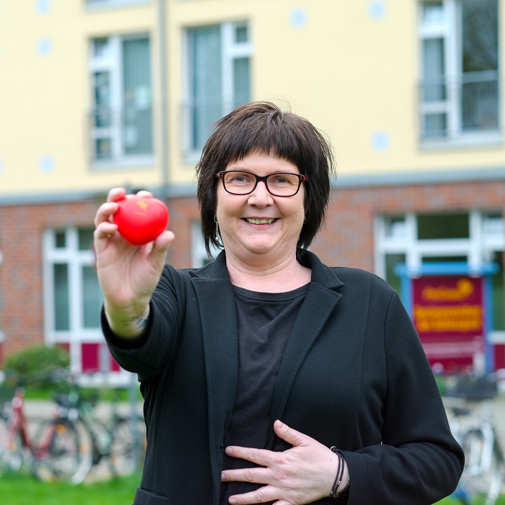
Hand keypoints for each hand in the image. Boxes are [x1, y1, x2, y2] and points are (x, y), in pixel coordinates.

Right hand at [94, 188, 173, 334]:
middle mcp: (123, 234)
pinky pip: (100, 235)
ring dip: (106, 209)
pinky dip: (104, 228)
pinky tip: (112, 228)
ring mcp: (111, 241)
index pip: (137, 213)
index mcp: (138, 234)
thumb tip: (169, 234)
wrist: (131, 299)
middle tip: (122, 191)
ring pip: (104, 219)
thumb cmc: (146, 280)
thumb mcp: (156, 264)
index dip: (140, 201)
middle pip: (117, 210)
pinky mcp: (102, 251)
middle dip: (117, 197)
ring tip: (114, 205)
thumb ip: (160, 248)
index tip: (147, 194)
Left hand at [221, 420, 339, 504]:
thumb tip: (275, 423)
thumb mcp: (304, 440)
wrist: (335, 476)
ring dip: (243, 498)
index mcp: (280, 459)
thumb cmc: (319, 457)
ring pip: (259, 496)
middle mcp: (278, 476)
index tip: (228, 451)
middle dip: (234, 475)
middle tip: (220, 476)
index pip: (255, 455)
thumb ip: (287, 432)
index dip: (241, 452)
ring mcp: (283, 491)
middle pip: (252, 475)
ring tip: (230, 499)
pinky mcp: (290, 502)